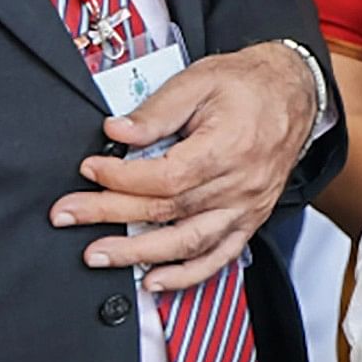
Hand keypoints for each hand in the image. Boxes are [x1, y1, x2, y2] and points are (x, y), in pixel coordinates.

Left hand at [56, 41, 315, 291]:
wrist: (294, 93)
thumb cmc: (247, 85)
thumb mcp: (199, 80)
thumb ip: (156, 110)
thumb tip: (116, 133)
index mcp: (228, 147)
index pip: (165, 176)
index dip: (121, 178)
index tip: (89, 170)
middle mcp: (240, 185)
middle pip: (167, 211)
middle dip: (110, 215)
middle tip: (68, 215)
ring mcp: (246, 207)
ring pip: (189, 242)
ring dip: (140, 254)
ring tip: (99, 255)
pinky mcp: (249, 219)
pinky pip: (219, 256)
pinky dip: (187, 275)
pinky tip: (155, 281)